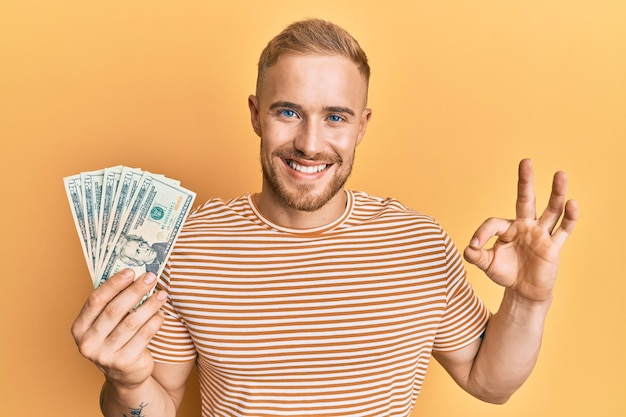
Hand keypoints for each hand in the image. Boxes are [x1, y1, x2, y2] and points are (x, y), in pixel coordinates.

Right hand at [71, 269, 166, 387]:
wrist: (124, 375)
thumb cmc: (116, 339)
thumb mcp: (106, 324)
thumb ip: (112, 303)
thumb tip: (133, 275)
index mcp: (80, 328)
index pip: (95, 300)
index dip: (114, 284)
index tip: (130, 271)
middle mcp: (88, 342)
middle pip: (115, 310)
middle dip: (135, 290)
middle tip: (151, 277)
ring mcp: (105, 355)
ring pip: (132, 322)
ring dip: (149, 305)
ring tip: (161, 294)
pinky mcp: (124, 363)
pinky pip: (144, 335)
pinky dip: (154, 322)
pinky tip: (161, 313)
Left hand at [463, 159, 577, 301]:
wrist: (524, 291)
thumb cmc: (506, 273)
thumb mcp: (487, 264)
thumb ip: (476, 256)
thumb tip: (467, 248)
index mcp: (507, 228)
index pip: (493, 223)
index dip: (482, 233)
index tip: (474, 246)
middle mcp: (525, 226)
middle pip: (526, 199)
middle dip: (525, 181)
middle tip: (525, 162)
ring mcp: (540, 234)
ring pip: (551, 210)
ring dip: (556, 193)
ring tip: (560, 174)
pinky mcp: (552, 246)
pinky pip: (563, 230)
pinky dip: (569, 217)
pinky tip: (572, 203)